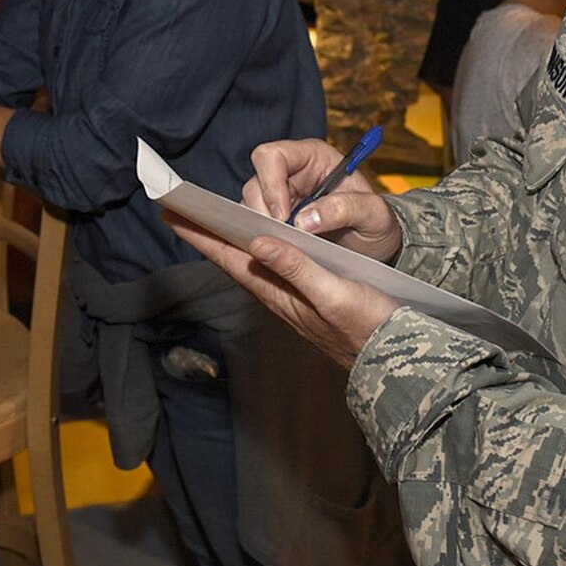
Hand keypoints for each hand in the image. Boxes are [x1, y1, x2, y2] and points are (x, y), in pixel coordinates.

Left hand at [164, 213, 398, 369]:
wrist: (392, 358)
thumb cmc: (366, 325)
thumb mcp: (333, 293)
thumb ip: (296, 268)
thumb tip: (257, 241)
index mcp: (277, 292)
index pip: (229, 258)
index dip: (201, 235)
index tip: (173, 213)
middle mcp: (276, 294)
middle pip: (232, 258)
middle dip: (206, 233)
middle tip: (181, 208)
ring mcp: (288, 297)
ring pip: (248, 262)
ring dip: (227, 239)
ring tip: (208, 217)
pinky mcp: (303, 296)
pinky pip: (269, 267)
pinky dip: (255, 247)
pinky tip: (256, 239)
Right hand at [242, 139, 403, 259]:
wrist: (378, 245)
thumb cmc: (377, 221)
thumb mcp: (373, 214)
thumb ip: (344, 209)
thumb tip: (304, 220)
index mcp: (314, 157)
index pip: (274, 156)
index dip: (271, 183)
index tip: (282, 215)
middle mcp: (292, 173)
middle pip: (255, 181)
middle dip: (263, 211)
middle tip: (281, 237)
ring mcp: (281, 197)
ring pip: (250, 205)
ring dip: (262, 227)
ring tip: (285, 246)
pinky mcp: (276, 220)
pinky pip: (256, 226)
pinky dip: (263, 239)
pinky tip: (280, 251)